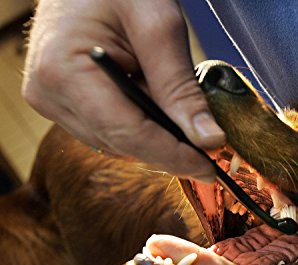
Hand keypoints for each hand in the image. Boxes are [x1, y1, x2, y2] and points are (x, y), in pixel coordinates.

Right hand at [23, 0, 223, 181]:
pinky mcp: (62, 102)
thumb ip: (180, 87)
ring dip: (155, 137)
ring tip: (178, 113)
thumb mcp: (158, 26)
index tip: (209, 168)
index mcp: (65, 72)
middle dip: (170, 151)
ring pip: (117, 143)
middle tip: (208, 150)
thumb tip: (207, 139)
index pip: (129, 134)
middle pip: (123, 144)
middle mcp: (51, 94)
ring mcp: (53, 101)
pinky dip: (139, 126)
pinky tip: (154, 105)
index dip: (174, 156)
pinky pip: (108, 131)